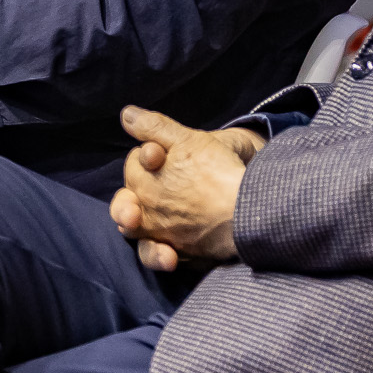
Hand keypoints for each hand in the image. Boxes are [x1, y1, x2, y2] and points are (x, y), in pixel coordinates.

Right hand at [107, 107, 263, 269]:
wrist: (247, 192)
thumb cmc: (216, 163)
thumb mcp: (190, 143)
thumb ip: (157, 129)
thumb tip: (126, 113)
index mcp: (149, 173)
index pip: (135, 167)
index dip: (141, 162)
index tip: (156, 155)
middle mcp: (149, 201)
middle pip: (126, 207)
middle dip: (125, 210)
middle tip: (131, 215)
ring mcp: (159, 227)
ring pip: (138, 235)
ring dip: (140, 237)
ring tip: (149, 241)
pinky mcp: (174, 249)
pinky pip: (158, 255)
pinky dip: (160, 257)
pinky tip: (171, 258)